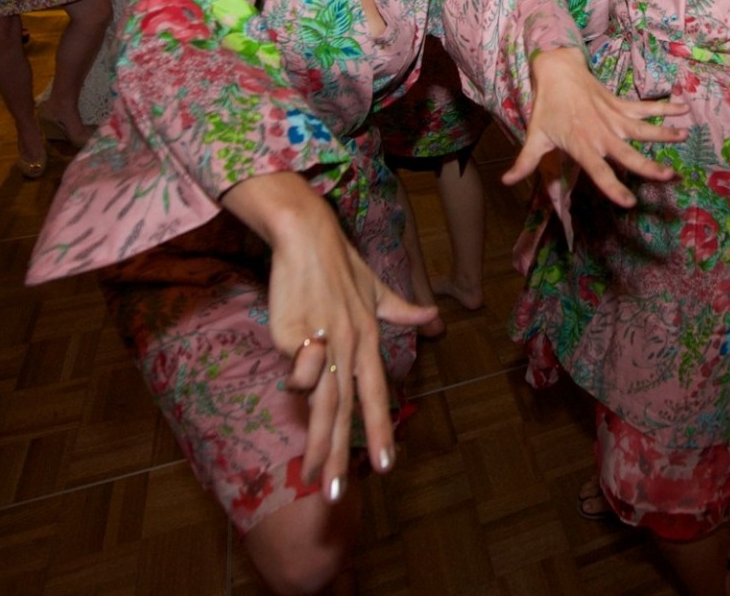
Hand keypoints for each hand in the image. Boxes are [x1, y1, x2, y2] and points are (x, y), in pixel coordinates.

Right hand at [255, 188, 437, 495]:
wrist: (308, 234)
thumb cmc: (338, 264)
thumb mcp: (375, 289)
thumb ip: (401, 310)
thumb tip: (434, 318)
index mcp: (369, 340)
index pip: (376, 395)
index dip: (379, 431)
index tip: (385, 466)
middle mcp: (351, 345)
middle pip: (348, 409)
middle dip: (342, 454)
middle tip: (336, 495)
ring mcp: (325, 340)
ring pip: (324, 400)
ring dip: (317, 440)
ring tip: (311, 474)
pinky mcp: (295, 332)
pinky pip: (300, 365)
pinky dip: (298, 377)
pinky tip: (294, 387)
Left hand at [502, 48, 685, 207]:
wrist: (557, 71)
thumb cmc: (547, 108)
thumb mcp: (534, 136)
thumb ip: (525, 163)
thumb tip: (507, 182)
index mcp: (582, 145)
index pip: (599, 171)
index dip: (612, 187)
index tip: (629, 202)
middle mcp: (602, 133)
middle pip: (628, 153)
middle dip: (649, 165)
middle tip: (669, 175)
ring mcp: (614, 118)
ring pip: (643, 128)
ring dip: (664, 132)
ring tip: (684, 136)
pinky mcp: (620, 105)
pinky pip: (645, 108)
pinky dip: (665, 107)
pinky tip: (684, 108)